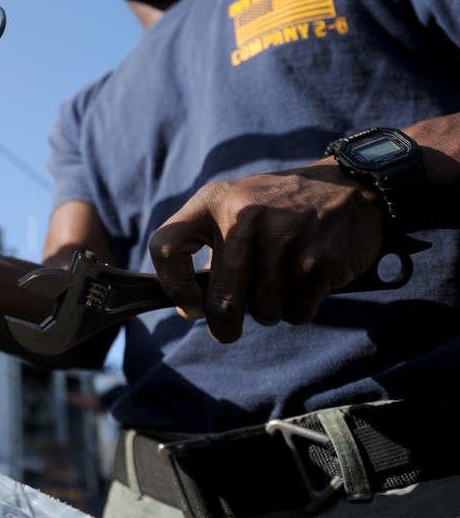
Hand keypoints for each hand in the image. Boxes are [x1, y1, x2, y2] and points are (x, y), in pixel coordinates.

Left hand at [148, 161, 384, 342]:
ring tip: (283, 281)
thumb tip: (188, 309)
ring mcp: (283, 235)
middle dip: (223, 326)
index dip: (172, 286)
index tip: (190, 307)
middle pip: (220, 299)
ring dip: (271, 310)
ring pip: (262, 310)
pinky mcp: (317, 258)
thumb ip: (210, 251)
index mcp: (214, 200)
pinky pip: (296, 312)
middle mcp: (244, 214)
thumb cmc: (280, 209)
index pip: (165, 246)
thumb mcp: (236, 210)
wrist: (351, 186)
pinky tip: (308, 281)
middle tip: (227, 331)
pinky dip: (301, 308)